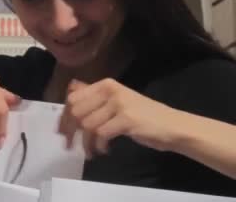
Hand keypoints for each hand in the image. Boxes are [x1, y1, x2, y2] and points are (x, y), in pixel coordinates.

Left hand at [58, 79, 183, 157]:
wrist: (173, 126)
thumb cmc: (143, 116)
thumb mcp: (116, 101)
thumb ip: (94, 96)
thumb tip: (70, 89)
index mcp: (105, 84)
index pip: (73, 99)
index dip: (64, 117)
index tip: (62, 132)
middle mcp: (110, 90)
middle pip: (76, 111)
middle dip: (71, 131)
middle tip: (71, 145)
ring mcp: (119, 104)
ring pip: (87, 125)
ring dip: (86, 143)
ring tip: (91, 151)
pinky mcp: (126, 119)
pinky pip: (101, 134)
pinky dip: (99, 146)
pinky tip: (104, 150)